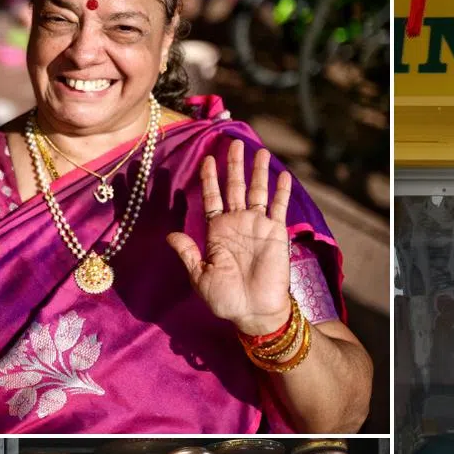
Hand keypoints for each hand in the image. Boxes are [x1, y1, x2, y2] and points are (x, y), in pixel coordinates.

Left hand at [166, 140, 292, 335]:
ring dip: (258, 171)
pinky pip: (279, 208)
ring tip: (260, 150)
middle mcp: (238, 224)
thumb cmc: (226, 299)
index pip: (213, 197)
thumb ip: (188, 253)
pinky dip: (281, 192)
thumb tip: (171, 234)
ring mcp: (258, 226)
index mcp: (217, 231)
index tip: (207, 158)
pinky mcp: (276, 233)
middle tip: (233, 142)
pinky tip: (283, 174)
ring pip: (258, 191)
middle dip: (234, 165)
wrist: (254, 312)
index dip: (210, 178)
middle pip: (235, 187)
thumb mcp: (199, 276)